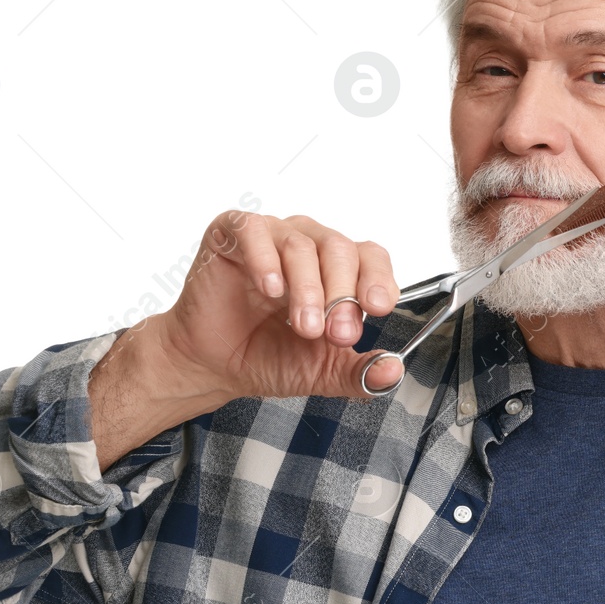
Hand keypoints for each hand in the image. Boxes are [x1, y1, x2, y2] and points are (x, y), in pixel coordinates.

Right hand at [154, 210, 404, 400]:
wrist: (212, 365)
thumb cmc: (266, 356)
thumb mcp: (321, 371)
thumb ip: (359, 372)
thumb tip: (392, 371)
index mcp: (337, 269)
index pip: (370, 257)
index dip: (377, 280)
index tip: (377, 309)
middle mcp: (308, 244)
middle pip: (340, 248)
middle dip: (342, 294)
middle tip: (336, 333)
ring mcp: (271, 235)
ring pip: (302, 244)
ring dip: (308, 288)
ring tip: (304, 326)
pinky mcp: (232, 232)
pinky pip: (254, 230)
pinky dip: (265, 259)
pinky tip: (270, 289)